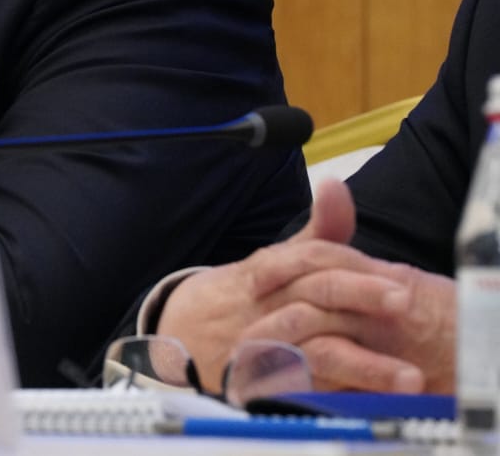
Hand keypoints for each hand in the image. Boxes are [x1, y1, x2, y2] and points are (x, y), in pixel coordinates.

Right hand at [157, 179, 423, 392]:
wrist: (178, 333)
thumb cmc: (240, 296)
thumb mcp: (275, 261)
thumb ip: (317, 232)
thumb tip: (335, 185)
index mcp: (268, 272)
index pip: (311, 260)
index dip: (353, 268)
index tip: (399, 281)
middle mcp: (264, 305)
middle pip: (315, 294)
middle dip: (360, 296)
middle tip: (405, 303)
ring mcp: (260, 344)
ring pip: (313, 348)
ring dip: (362, 364)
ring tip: (407, 377)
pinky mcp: (260, 382)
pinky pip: (300, 389)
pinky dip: (334, 395)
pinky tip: (367, 401)